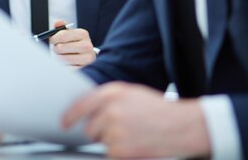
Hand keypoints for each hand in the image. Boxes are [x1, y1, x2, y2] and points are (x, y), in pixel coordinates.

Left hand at [49, 20, 96, 67]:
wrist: (86, 56)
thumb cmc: (74, 43)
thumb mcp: (69, 34)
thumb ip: (61, 27)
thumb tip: (57, 22)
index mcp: (83, 34)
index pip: (62, 36)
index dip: (53, 39)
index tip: (52, 41)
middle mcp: (88, 46)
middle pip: (60, 48)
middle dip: (55, 49)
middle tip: (56, 50)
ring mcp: (87, 58)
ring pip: (62, 59)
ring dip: (58, 58)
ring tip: (62, 56)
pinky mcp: (84, 68)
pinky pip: (67, 69)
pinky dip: (64, 66)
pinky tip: (66, 64)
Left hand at [62, 82, 210, 158]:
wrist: (183, 126)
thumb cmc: (159, 110)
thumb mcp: (132, 94)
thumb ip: (108, 99)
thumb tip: (88, 108)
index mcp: (112, 93)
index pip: (80, 104)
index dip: (70, 115)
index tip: (64, 122)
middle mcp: (110, 110)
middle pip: (89, 126)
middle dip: (99, 131)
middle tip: (118, 130)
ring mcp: (114, 130)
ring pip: (100, 141)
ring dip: (111, 142)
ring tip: (132, 135)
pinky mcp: (119, 149)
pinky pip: (109, 154)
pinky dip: (119, 153)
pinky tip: (135, 145)